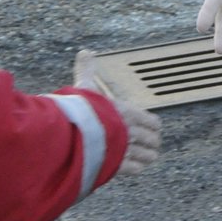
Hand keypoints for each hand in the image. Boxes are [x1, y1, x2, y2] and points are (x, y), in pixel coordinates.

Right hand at [72, 50, 161, 175]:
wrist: (69, 135)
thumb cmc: (78, 109)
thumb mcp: (85, 88)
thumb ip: (88, 71)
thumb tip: (85, 51)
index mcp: (128, 112)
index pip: (152, 121)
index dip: (152, 125)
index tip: (151, 127)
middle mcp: (131, 131)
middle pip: (152, 139)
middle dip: (151, 141)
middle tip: (149, 144)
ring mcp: (125, 150)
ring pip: (147, 155)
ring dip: (145, 156)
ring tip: (145, 157)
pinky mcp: (116, 166)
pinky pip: (134, 169)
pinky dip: (135, 167)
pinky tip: (134, 167)